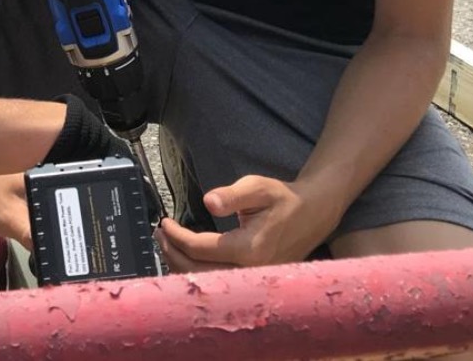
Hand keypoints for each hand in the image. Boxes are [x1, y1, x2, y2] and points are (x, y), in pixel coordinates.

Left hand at [156, 175, 338, 271]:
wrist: (313, 214)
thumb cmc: (283, 199)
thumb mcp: (257, 187)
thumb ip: (232, 195)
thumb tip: (209, 203)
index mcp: (250, 248)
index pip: (201, 249)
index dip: (177, 237)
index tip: (164, 223)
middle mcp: (252, 270)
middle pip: (199, 273)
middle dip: (173, 254)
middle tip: (159, 235)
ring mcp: (255, 280)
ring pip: (209, 283)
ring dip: (183, 266)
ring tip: (167, 245)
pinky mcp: (256, 282)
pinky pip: (221, 284)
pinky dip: (198, 273)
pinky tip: (188, 258)